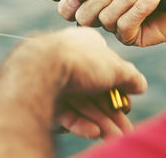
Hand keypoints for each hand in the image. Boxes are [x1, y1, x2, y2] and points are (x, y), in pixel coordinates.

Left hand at [0, 27, 146, 157]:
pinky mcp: (41, 92)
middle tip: (123, 129)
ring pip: (78, 101)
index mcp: (84, 44)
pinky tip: (92, 131)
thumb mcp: (114, 67)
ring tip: (113, 136)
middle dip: (109, 111)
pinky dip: (77, 120)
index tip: (126, 104)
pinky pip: (62, 108)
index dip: (118, 89)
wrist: (41, 67)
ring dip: (97, 120)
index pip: (105, 68)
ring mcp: (53, 75)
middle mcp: (68, 58)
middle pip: (92, 89)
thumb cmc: (80, 60)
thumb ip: (129, 75)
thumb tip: (139, 84)